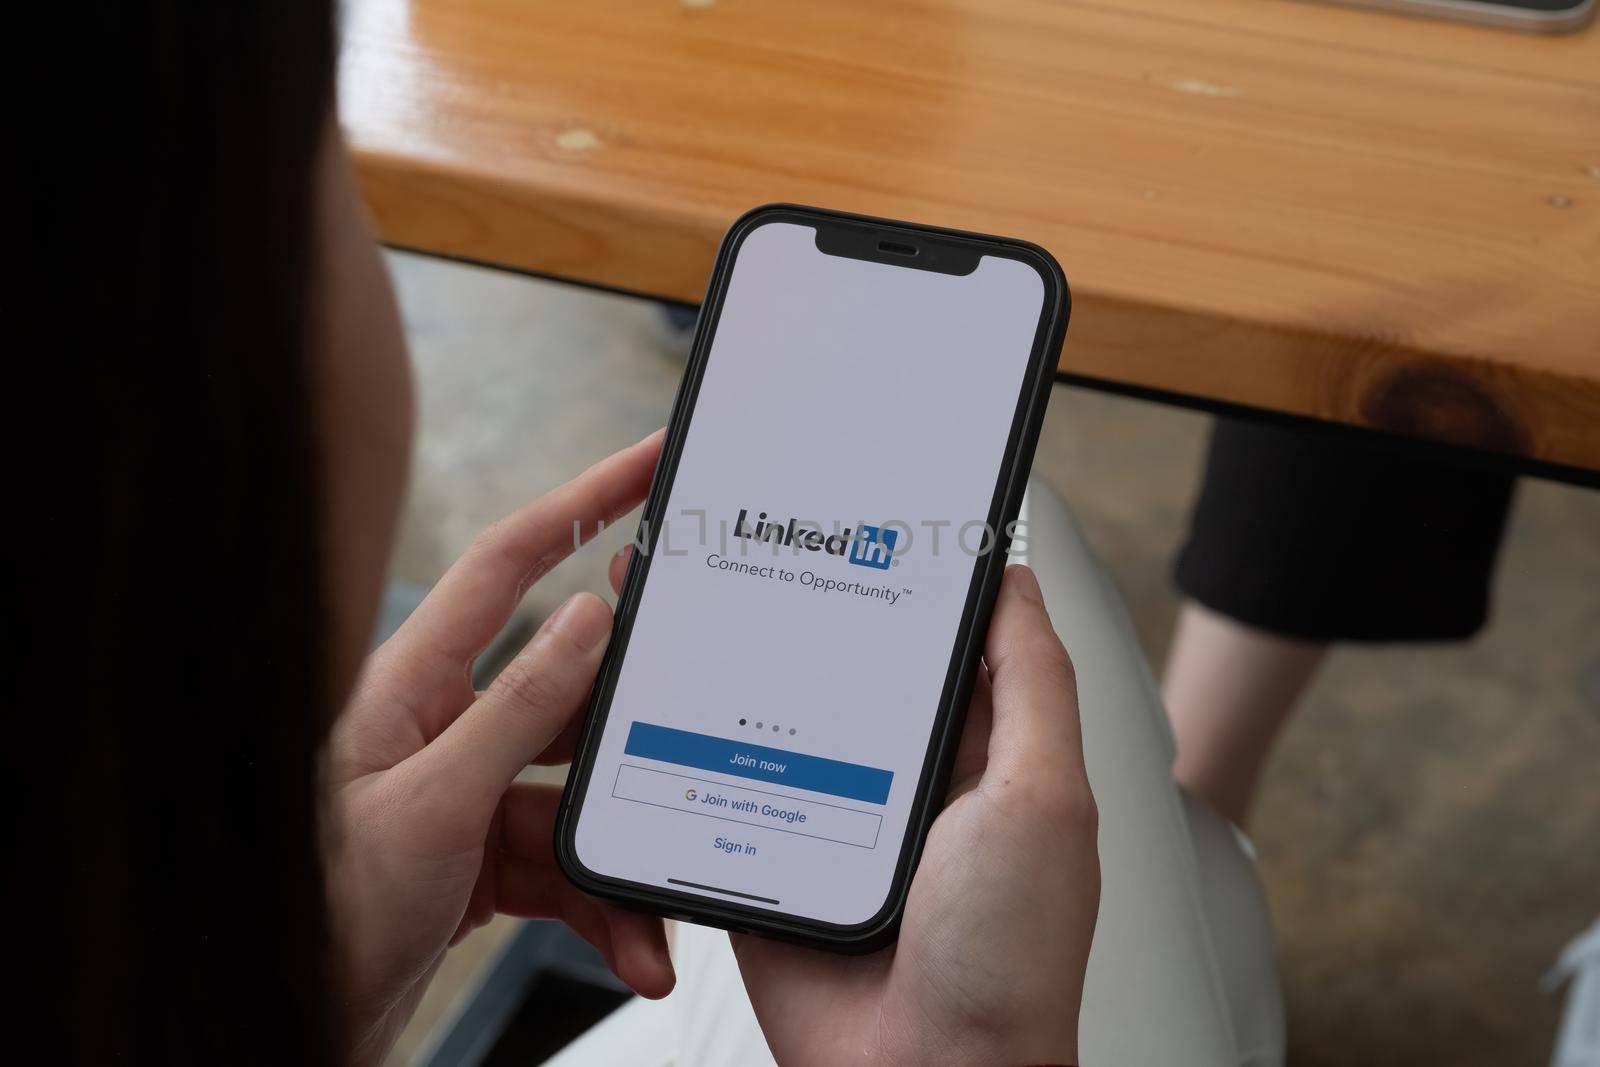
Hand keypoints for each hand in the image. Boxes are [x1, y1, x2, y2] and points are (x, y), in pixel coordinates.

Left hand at [326, 431, 673, 1064]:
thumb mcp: (431, 806)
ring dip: (618, 854)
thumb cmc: (320, 913)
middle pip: (568, 693)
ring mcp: (467, 793)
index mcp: (411, 685)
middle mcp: (443, 727)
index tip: (646, 463)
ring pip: (576, 794)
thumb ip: (514, 709)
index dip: (583, 500)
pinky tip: (628, 943)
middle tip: (695, 728)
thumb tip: (584, 619)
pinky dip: (602, 902)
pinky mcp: (484, 857)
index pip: (509, 564)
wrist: (286, 1022)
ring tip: (648, 908)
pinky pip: (565, 861)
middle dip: (635, 737)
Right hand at [607, 552, 1099, 1066]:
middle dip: (793, 616)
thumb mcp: (1043, 798)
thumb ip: (1033, 687)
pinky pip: (726, 793)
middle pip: (839, 674)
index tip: (856, 517)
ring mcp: (830, 818)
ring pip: (774, 724)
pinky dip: (695, 755)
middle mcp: (900, 780)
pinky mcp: (771, 861)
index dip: (899, 579)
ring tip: (692, 612)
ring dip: (733, 677)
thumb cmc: (1010, 962)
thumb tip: (1014, 583)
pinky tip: (666, 709)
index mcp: (977, 755)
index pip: (935, 641)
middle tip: (746, 548)